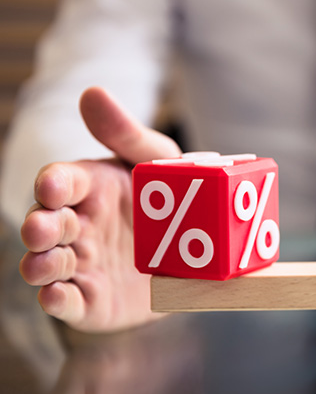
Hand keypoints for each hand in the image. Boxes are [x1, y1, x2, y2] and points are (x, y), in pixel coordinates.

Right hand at [19, 87, 181, 331]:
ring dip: (41, 265)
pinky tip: (56, 297)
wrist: (197, 255)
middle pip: (47, 224)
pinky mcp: (91, 300)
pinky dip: (58, 300)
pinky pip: (69, 301)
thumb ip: (128, 134)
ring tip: (45, 265)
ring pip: (49, 264)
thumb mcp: (159, 163)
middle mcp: (78, 225)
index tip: (54, 184)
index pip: (62, 181)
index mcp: (90, 188)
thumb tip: (93, 92)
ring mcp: (82, 263)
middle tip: (43, 227)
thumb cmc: (171, 198)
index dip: (55, 183)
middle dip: (40, 226)